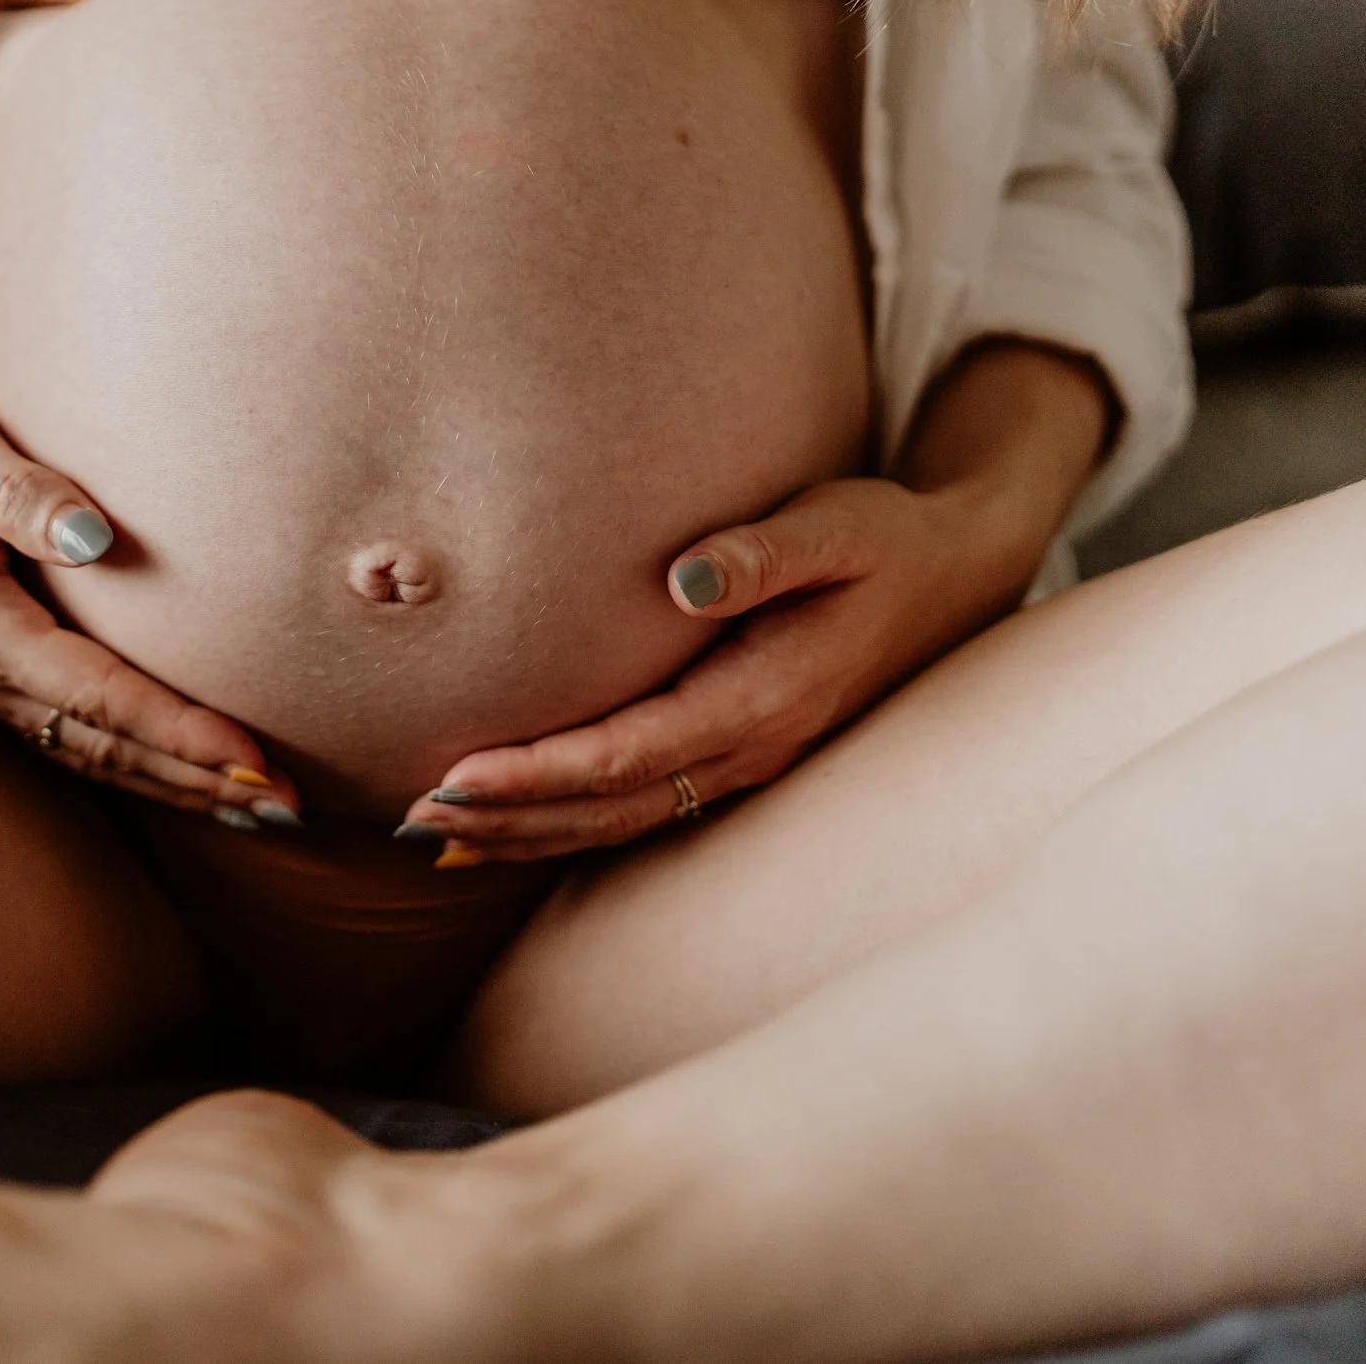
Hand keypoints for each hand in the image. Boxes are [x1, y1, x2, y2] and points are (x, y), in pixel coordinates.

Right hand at [0, 382, 301, 830]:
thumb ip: (17, 489)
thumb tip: (94, 535)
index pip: (93, 695)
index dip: (175, 730)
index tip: (250, 756)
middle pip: (101, 746)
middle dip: (195, 779)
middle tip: (286, 805)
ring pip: (89, 754)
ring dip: (174, 784)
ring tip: (260, 805)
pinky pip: (73, 737)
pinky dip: (138, 761)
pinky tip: (191, 772)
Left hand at [398, 474, 1049, 863]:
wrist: (954, 578)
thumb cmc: (884, 539)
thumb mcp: (837, 525)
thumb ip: (762, 551)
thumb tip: (686, 579)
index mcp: (763, 698)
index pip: (626, 754)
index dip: (538, 772)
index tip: (455, 775)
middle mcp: (749, 749)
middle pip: (608, 807)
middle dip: (509, 819)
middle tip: (412, 823)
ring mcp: (744, 764)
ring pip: (618, 821)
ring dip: (527, 834)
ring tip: (434, 840)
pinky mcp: (734, 759)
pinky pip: (638, 810)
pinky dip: (566, 826)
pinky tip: (504, 832)